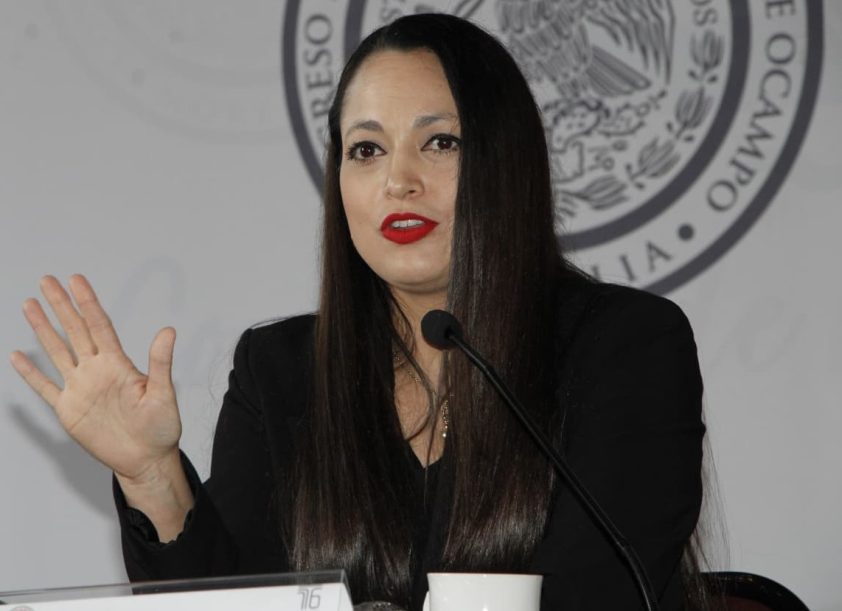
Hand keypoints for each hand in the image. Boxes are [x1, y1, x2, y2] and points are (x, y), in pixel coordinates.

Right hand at [10, 275, 181, 484]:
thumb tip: (169, 330)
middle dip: (61, 305)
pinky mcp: (69, 409)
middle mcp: (97, 370)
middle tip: (47, 280)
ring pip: (57, 351)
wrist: (146, 459)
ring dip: (43, 329)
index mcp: (118, 364)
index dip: (87, 303)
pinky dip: (31, 373)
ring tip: (29, 304)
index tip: (76, 280)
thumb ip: (160, 363)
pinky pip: (45, 388)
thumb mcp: (163, 394)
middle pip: (75, 331)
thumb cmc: (161, 428)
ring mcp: (81, 388)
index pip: (99, 326)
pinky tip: (18, 356)